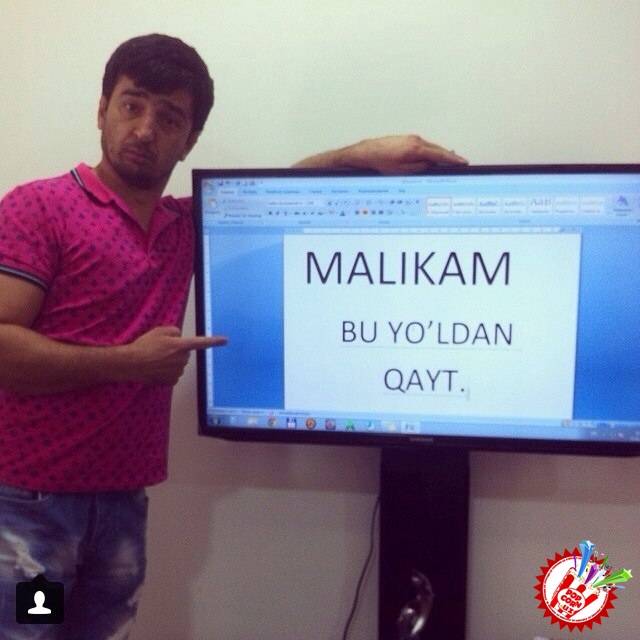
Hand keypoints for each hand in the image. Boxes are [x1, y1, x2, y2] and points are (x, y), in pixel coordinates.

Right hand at [125, 326, 226, 385]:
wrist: (130, 363)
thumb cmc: (144, 346)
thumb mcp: (159, 331)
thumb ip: (174, 332)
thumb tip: (179, 336)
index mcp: (181, 346)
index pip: (201, 342)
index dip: (214, 341)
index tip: (225, 341)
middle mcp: (182, 360)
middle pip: (185, 354)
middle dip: (177, 351)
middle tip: (160, 349)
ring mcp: (177, 372)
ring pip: (179, 364)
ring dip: (171, 362)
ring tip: (155, 359)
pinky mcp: (171, 381)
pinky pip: (173, 375)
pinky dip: (166, 372)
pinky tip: (156, 369)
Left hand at [293, 134, 467, 173]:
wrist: (365, 154)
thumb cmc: (380, 163)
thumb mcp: (404, 172)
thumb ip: (422, 168)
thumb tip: (434, 165)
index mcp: (416, 148)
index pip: (441, 154)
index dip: (453, 160)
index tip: (463, 162)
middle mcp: (415, 140)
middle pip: (437, 149)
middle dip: (449, 156)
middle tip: (460, 162)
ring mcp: (410, 138)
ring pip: (430, 147)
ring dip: (439, 154)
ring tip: (448, 161)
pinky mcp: (404, 140)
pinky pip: (422, 146)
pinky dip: (429, 152)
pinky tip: (430, 157)